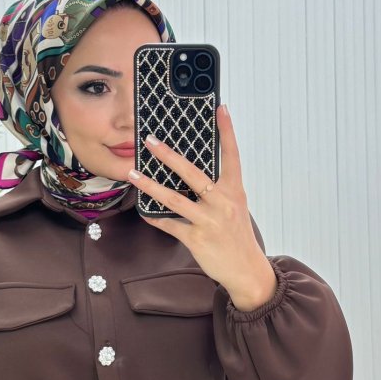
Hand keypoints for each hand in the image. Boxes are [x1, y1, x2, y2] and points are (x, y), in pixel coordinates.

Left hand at [128, 105, 278, 309]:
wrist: (247, 271)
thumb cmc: (238, 236)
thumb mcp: (235, 208)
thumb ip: (218, 190)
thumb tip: (192, 172)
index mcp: (234, 191)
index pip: (232, 155)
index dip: (227, 131)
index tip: (221, 108)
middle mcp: (223, 203)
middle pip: (193, 173)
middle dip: (169, 155)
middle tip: (150, 141)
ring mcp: (209, 222)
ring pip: (174, 199)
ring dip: (150, 185)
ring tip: (133, 174)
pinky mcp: (197, 239)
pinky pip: (170, 225)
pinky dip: (155, 217)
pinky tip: (144, 211)